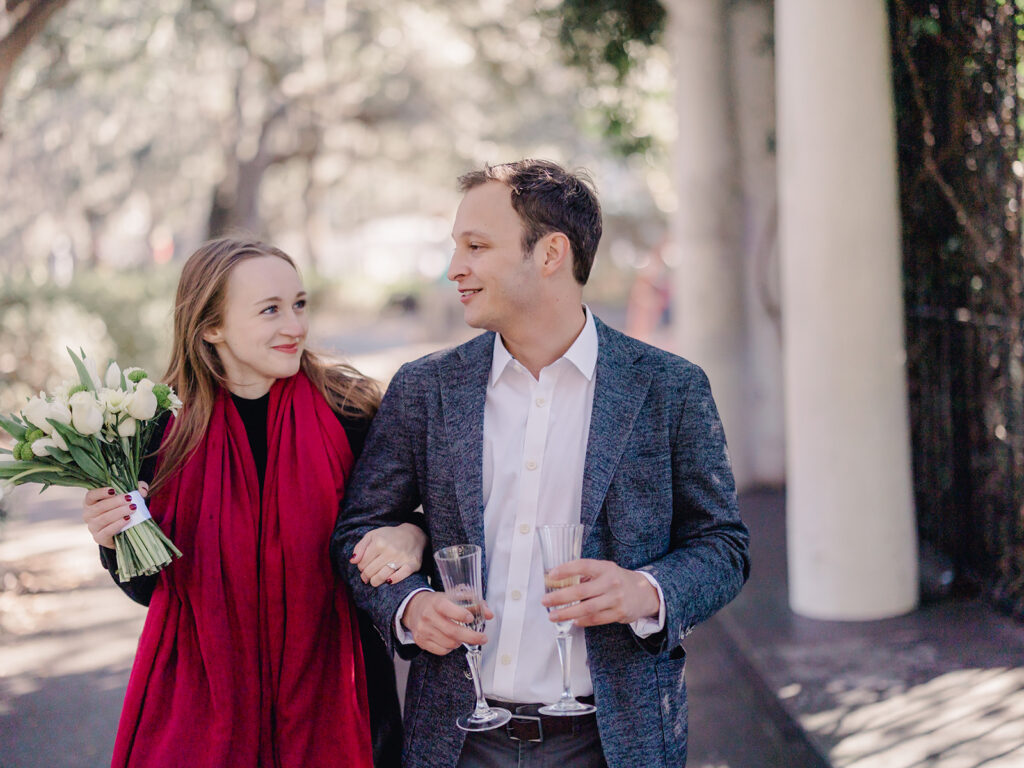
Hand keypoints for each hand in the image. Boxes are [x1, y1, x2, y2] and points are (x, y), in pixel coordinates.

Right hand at [82, 481, 148, 548]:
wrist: (121, 532)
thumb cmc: (121, 510)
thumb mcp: (127, 498)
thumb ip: (136, 490)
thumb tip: (142, 490)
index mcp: (90, 503)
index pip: (91, 495)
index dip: (101, 492)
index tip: (114, 490)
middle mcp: (88, 515)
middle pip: (100, 507)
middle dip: (116, 502)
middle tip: (130, 499)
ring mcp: (92, 527)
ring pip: (104, 518)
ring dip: (119, 512)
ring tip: (132, 508)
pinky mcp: (99, 538)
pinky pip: (107, 531)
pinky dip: (118, 524)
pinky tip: (128, 519)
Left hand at [351, 522, 426, 586]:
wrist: (413, 535)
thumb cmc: (389, 536)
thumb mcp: (372, 536)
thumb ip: (360, 547)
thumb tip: (353, 561)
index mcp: (379, 542)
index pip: (362, 564)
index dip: (360, 567)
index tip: (364, 566)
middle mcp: (390, 550)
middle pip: (370, 572)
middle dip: (366, 576)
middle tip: (367, 576)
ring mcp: (402, 558)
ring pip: (382, 577)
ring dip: (375, 581)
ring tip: (374, 580)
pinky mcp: (412, 564)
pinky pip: (400, 577)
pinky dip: (393, 580)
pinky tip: (388, 580)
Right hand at [401, 591, 491, 654]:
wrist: (414, 608)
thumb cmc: (437, 602)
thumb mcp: (453, 597)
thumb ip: (474, 603)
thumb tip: (489, 614)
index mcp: (436, 602)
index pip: (447, 608)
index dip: (461, 614)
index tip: (471, 618)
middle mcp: (428, 616)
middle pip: (452, 631)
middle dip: (471, 637)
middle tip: (482, 638)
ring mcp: (423, 630)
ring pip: (449, 643)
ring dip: (461, 642)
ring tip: (463, 636)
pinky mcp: (421, 641)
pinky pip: (442, 650)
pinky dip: (451, 648)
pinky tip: (451, 640)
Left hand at [541, 558, 659, 627]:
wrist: (645, 593)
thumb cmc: (618, 580)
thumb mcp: (605, 570)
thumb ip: (586, 575)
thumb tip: (559, 582)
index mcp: (605, 568)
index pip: (583, 566)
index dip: (566, 569)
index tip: (551, 575)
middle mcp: (611, 582)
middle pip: (581, 591)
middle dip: (560, 597)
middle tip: (545, 600)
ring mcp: (616, 599)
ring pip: (587, 608)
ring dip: (567, 613)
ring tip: (553, 615)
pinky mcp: (619, 613)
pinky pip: (596, 619)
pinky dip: (583, 621)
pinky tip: (573, 621)